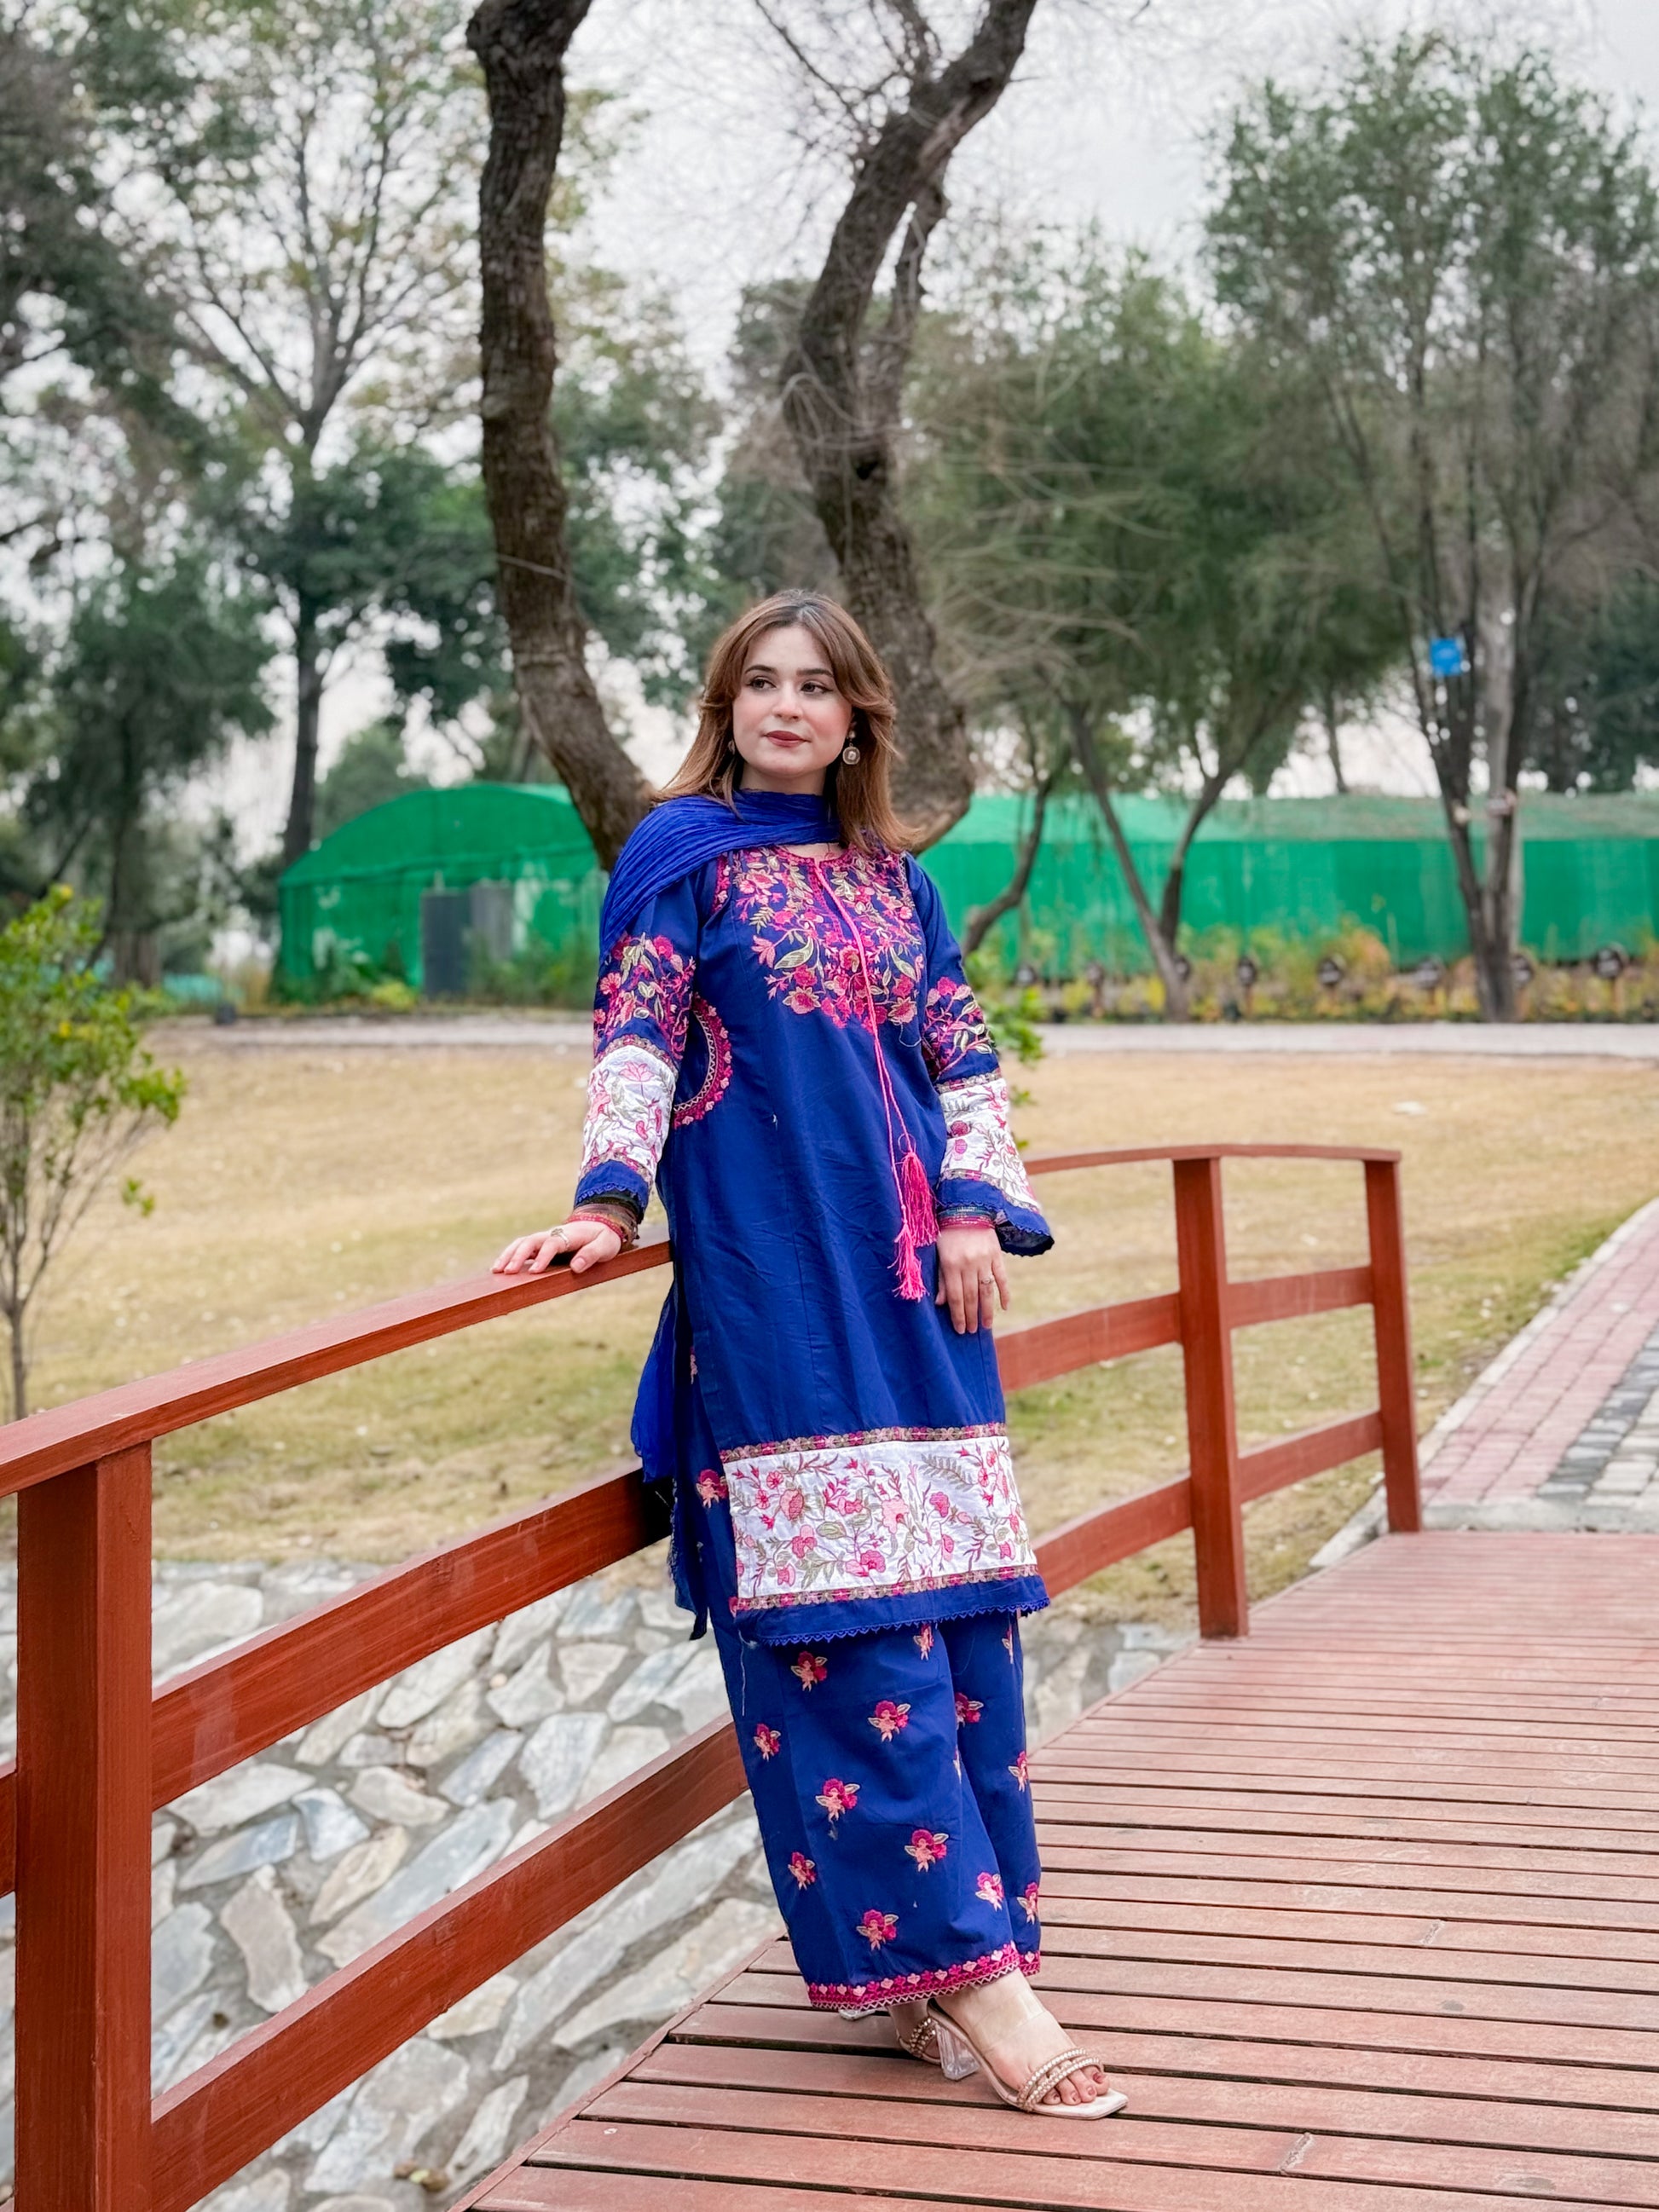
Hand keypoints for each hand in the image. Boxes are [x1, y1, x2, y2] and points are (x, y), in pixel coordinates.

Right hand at [493, 1218, 621, 1277]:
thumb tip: (576, 1267)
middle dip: (518, 1256)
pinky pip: (522, 1248)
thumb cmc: (603, 1239)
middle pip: (531, 1241)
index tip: (535, 1271)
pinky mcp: (541, 1245)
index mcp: (569, 1235)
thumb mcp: (606, 1246)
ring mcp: (545, 1239)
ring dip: (508, 1255)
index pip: (553, 1244)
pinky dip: (509, 1256)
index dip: (543, 1257)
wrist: (600, 1225)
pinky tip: (499, 1269)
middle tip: (508, 1273)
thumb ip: (592, 1255)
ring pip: (522, 1242)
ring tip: (496, 1271)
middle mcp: (553, 1234)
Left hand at [935, 1224, 1007, 1334]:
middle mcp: (968, 1264)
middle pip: (970, 1296)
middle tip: (972, 1331)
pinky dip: (1004, 1293)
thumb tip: (940, 1303)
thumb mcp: (939, 1253)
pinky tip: (1005, 1307)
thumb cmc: (947, 1232)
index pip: (955, 1296)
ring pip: (986, 1290)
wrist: (967, 1207)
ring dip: (987, 1310)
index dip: (958, 1315)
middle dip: (971, 1316)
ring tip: (986, 1326)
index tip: (960, 1329)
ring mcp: (984, 1260)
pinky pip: (1001, 1277)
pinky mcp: (996, 1255)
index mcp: (951, 1264)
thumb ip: (942, 1279)